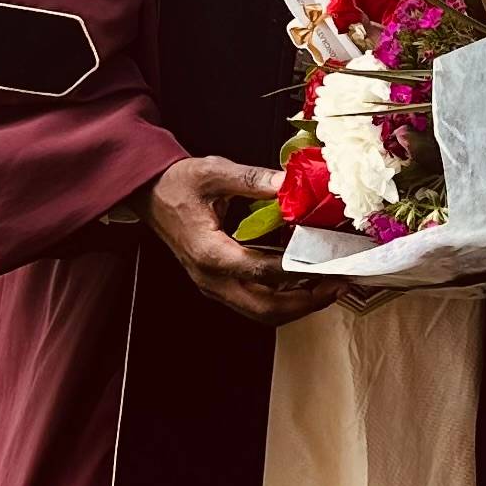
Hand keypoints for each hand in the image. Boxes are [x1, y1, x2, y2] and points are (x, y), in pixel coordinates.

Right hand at [145, 155, 341, 324]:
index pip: (262, 271)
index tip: (328, 263)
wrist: (149, 195)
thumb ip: (252, 179)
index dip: (299, 270)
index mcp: (210, 253)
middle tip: (336, 285)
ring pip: (261, 312)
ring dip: (296, 306)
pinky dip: (282, 299)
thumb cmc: (176, 184)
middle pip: (265, 309)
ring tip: (326, 288)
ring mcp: (213, 286)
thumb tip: (289, 183)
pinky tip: (302, 284)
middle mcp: (211, 278)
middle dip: (306, 302)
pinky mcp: (217, 285)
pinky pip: (254, 303)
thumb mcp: (213, 172)